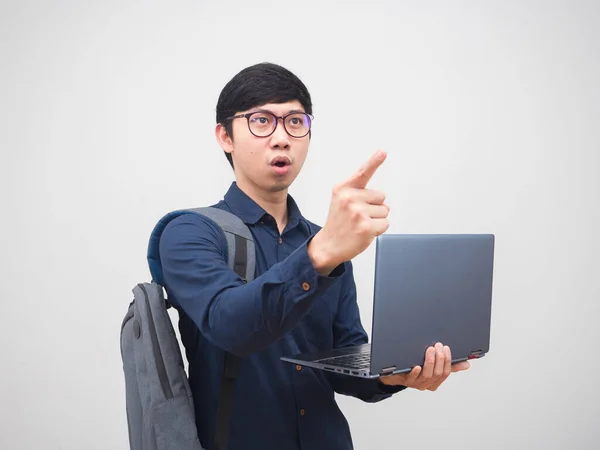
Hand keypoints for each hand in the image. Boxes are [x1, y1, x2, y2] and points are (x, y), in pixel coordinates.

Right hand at [309, 150, 388, 273]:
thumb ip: (360, 193)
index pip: (363, 172)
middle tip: (357, 216)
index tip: (384, 151)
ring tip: (359, 224)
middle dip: (374, 206)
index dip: (375, 161)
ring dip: (376, 219)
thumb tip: (385, 202)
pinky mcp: (366, 227)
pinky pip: (385, 224)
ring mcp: (358, 213)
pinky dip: (378, 230)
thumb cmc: (339, 221)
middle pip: (381, 195)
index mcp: (343, 188)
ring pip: (385, 210)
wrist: (328, 245)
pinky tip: (363, 232)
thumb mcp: (341, 200)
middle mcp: (349, 198)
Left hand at [379, 343, 470, 390]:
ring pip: (427, 375)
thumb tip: (467, 364)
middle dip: (440, 359)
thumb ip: (450, 366)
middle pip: (438, 373)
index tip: (446, 348)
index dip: (448, 360)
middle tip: (438, 346)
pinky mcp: (405, 381)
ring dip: (430, 361)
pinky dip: (416, 372)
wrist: (394, 374)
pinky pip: (412, 378)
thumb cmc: (416, 369)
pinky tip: (417, 365)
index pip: (446, 373)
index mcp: (435, 382)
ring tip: (430, 349)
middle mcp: (427, 384)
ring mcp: (416, 383)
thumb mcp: (434, 367)